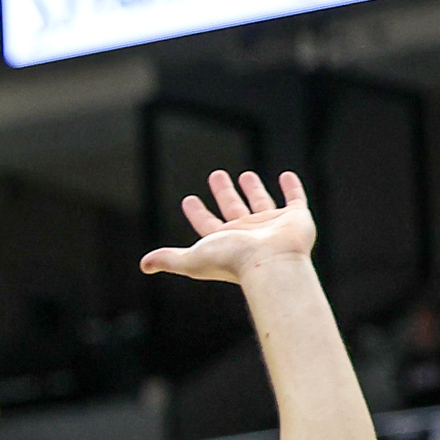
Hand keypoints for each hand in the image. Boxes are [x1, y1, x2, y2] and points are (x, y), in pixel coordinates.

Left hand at [142, 169, 314, 284]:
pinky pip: (295, 199)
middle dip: (223, 193)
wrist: (271, 264)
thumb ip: (169, 259)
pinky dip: (292, 188)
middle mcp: (248, 234)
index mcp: (225, 242)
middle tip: (216, 175)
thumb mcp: (193, 259)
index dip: (196, 213)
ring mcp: (272, 226)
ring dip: (253, 189)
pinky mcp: (296, 218)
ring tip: (245, 175)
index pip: (206, 224)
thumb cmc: (232, 262)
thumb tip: (143, 265)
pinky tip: (286, 176)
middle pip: (232, 209)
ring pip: (260, 202)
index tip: (188, 199)